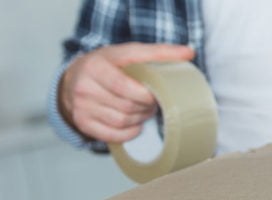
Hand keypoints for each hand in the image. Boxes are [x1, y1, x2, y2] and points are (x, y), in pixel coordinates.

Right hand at [59, 42, 193, 142]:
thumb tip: (189, 52)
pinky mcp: (82, 122)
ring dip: (139, 118)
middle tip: (153, 101)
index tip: (156, 93)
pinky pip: (111, 135)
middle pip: (125, 105)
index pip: (124, 85)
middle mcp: (84, 86)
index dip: (145, 94)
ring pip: (120, 120)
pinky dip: (128, 132)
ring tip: (145, 110)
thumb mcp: (129, 53)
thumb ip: (159, 52)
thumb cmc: (108, 65)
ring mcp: (80, 106)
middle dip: (146, 106)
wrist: (75, 77)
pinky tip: (134, 124)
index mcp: (96, 65)